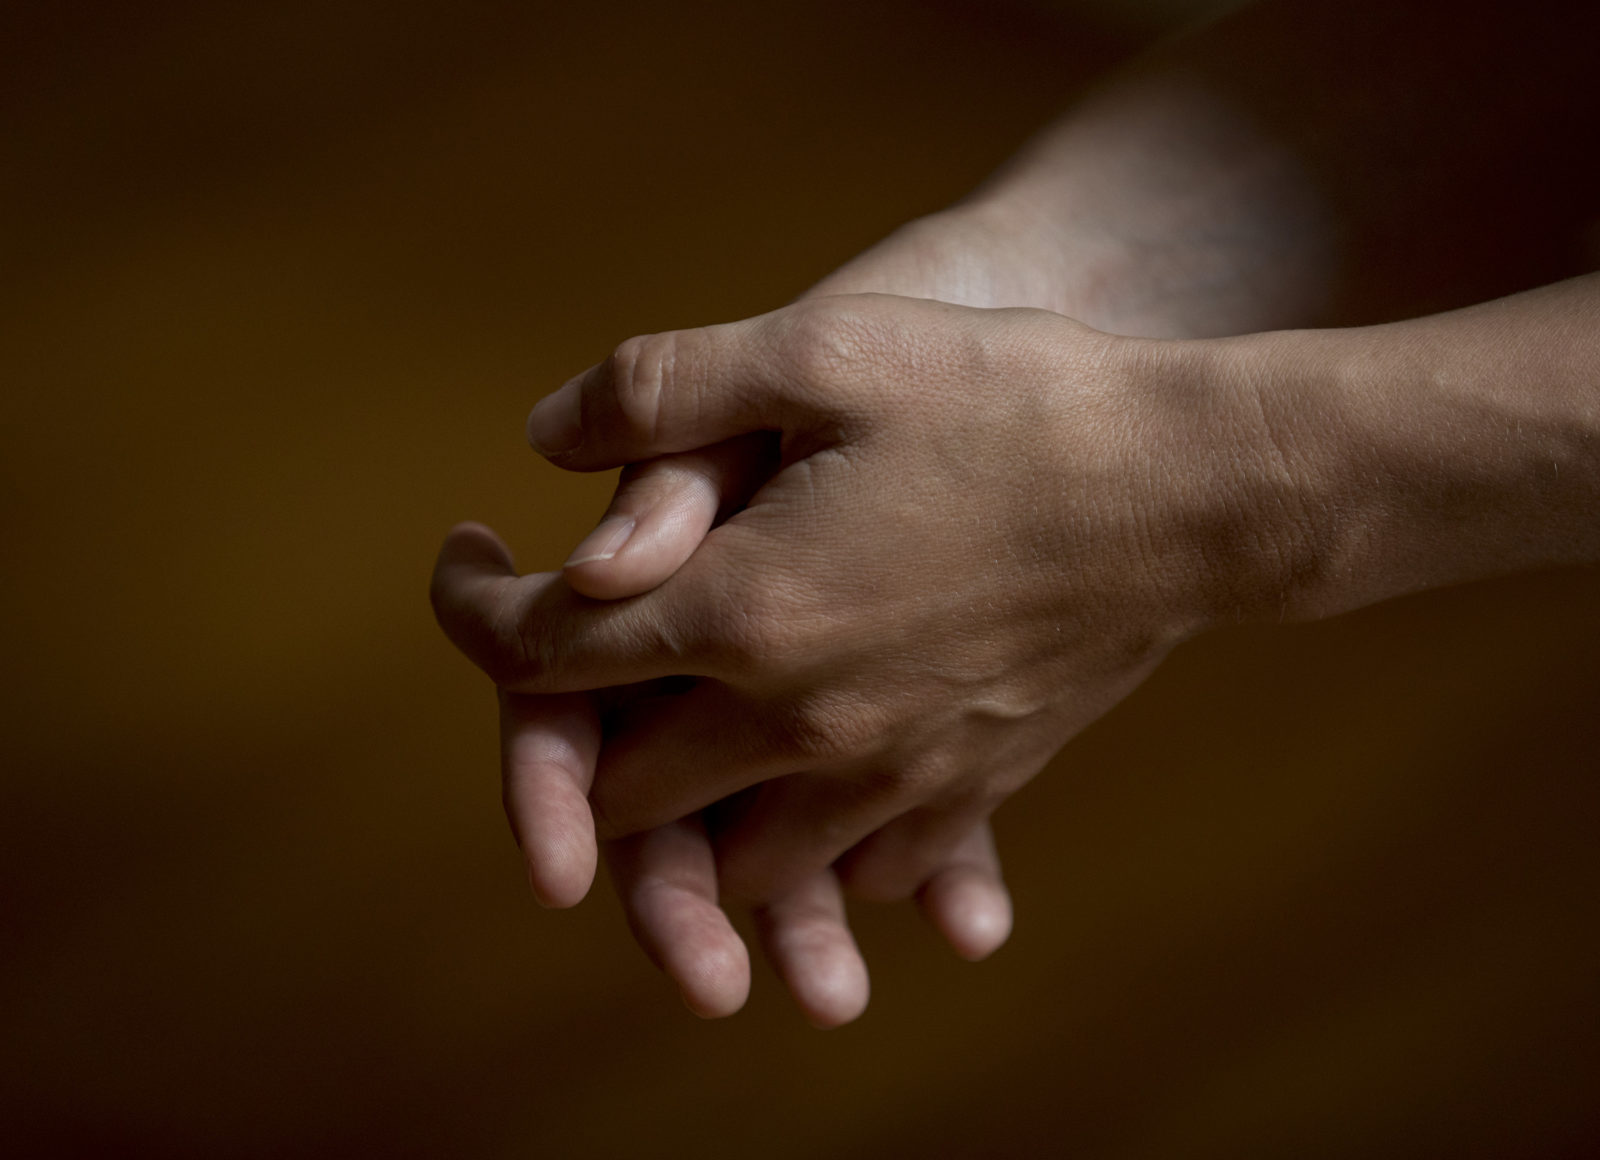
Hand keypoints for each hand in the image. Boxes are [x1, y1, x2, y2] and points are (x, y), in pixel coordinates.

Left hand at [454, 204, 1087, 1025]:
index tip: (465, 567)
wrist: (1195, 491)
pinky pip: (856, 862)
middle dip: (574, 735)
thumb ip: (666, 390)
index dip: (474, 613)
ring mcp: (888, 774)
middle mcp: (801, 722)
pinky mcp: (962, 787)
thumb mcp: (831, 348)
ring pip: (734, 852)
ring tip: (687, 727)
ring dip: (687, 807)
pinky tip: (818, 771)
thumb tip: (546, 438)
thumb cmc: (1017, 403)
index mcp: (747, 611)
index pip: (546, 657)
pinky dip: (810, 838)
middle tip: (575, 661)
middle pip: (628, 786)